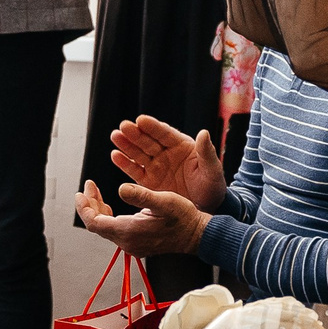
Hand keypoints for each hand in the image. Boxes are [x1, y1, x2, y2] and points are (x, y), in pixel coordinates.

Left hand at [75, 179, 207, 255]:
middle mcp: (127, 242)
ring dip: (98, 210)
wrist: (197, 235)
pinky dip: (108, 215)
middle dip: (90, 204)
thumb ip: (141, 195)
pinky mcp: (136, 242)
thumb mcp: (163, 201)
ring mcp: (131, 244)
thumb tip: (121, 189)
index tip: (81, 192)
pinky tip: (111, 205)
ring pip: (104, 227)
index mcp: (129, 231)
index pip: (94, 222)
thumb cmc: (183, 218)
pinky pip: (114, 230)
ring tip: (97, 192)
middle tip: (90, 186)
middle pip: (97, 224)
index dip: (84, 207)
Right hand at [110, 115, 224, 207]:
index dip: (153, 127)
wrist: (206, 208)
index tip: (141, 120)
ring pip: (139, 153)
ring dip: (126, 145)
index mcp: (182, 146)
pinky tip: (115, 155)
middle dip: (136, 134)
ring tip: (115, 136)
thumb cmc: (212, 186)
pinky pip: (135, 171)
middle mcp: (166, 154)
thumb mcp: (212, 169)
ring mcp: (156, 167)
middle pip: (148, 141)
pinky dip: (125, 163)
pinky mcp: (149, 182)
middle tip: (123, 126)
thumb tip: (204, 132)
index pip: (165, 134)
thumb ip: (206, 152)